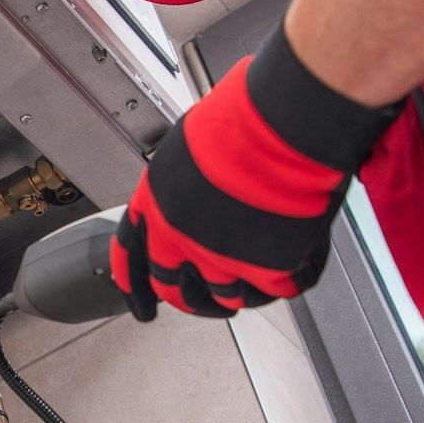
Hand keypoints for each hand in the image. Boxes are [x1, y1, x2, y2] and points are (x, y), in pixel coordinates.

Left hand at [111, 23, 398, 320]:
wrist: (285, 122)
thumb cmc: (244, 117)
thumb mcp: (189, 147)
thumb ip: (183, 186)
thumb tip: (192, 202)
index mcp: (155, 202)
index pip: (130, 257)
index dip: (134, 286)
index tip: (141, 305)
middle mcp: (179, 236)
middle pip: (175, 289)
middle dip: (189, 300)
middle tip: (203, 302)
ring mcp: (220, 257)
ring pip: (224, 298)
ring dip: (240, 291)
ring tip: (257, 271)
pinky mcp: (264, 270)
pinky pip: (272, 292)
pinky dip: (284, 279)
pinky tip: (292, 261)